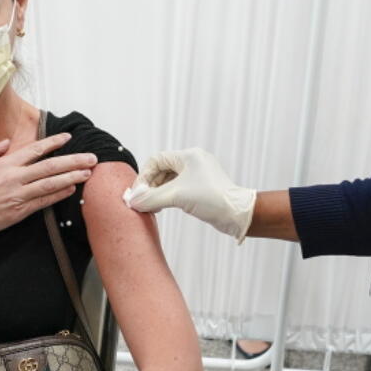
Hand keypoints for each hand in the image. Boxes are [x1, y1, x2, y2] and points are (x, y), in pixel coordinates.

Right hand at [0, 133, 96, 244]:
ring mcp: (18, 195)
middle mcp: (14, 178)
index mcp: (4, 165)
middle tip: (91, 158)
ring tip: (87, 173)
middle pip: (50, 166)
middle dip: (73, 160)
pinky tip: (71, 190)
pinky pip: (43, 202)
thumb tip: (5, 143)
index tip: (67, 137)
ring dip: (72, 177)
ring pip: (51, 184)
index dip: (53, 142)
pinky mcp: (18, 212)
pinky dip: (58, 195)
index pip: (34, 150)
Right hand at [124, 148, 256, 241]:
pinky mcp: (202, 187)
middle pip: (161, 170)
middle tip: (142, 201)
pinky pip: (178, 188)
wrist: (237, 214)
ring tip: (151, 206)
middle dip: (150, 186)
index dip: (143, 176)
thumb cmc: (214, 200)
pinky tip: (163, 206)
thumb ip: (151, 198)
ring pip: (169, 180)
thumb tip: (133, 201)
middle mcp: (194, 162)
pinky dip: (168, 196)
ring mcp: (198, 174)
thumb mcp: (176, 197)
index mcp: (189, 156)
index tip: (137, 193)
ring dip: (158, 192)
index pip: (156, 160)